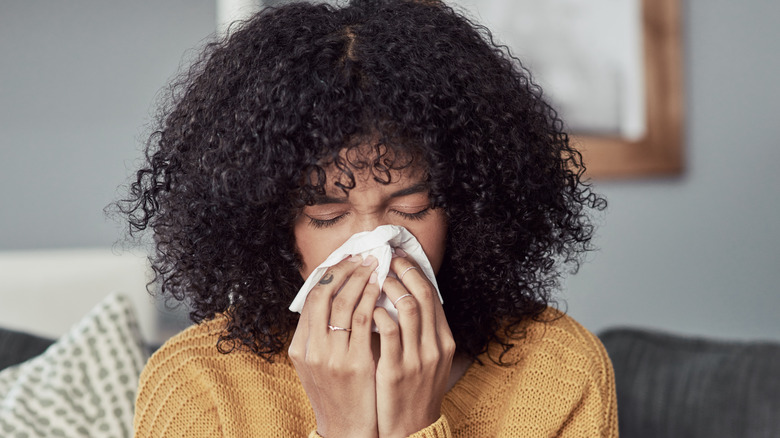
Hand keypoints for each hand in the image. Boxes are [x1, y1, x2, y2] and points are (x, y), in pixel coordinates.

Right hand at [288, 255, 381, 437]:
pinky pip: (364, 321)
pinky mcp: (356, 364)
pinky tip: (381, 289)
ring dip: (360, 279)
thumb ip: (319, 335)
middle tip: (362, 257)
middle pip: (324, 295)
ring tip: (374, 266)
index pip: (311, 298)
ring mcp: (332, 357)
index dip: (329, 274)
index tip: (346, 260)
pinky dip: (372, 300)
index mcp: (300, 347)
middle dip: (345, 271)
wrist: (346, 430)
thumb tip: (332, 298)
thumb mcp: (316, 365)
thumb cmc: (337, 394)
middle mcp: (312, 350)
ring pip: (344, 304)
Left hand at [373, 255, 455, 437]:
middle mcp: (435, 346)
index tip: (399, 257)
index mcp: (444, 340)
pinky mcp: (397, 371)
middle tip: (385, 258)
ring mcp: (418, 358)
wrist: (412, 429)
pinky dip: (378, 314)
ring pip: (409, 307)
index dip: (416, 271)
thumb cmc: (414, 391)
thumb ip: (421, 332)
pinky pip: (389, 332)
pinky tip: (366, 308)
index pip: (433, 295)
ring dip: (390, 287)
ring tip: (374, 278)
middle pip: (423, 294)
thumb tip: (404, 298)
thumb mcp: (427, 360)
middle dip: (403, 271)